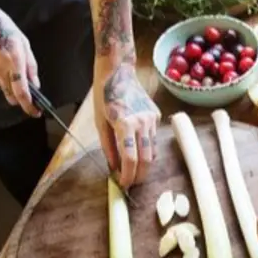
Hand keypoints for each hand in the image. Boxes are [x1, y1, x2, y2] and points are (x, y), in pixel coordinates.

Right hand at [0, 0, 40, 115]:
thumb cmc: (2, 26)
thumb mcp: (23, 43)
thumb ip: (30, 66)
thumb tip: (36, 86)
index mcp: (14, 61)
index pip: (22, 92)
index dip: (29, 106)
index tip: (35, 112)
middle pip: (11, 96)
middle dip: (20, 98)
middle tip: (27, 93)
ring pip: (2, 87)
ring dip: (8, 83)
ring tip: (6, 62)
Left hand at [95, 62, 160, 186]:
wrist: (119, 71)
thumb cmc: (104, 95)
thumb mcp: (100, 123)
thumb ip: (108, 147)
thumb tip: (113, 167)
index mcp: (125, 124)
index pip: (130, 159)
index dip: (127, 176)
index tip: (123, 185)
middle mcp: (142, 123)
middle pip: (146, 159)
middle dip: (140, 175)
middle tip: (131, 183)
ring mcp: (152, 119)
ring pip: (152, 151)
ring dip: (143, 163)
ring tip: (133, 169)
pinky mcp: (156, 116)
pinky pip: (153, 138)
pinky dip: (146, 147)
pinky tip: (136, 145)